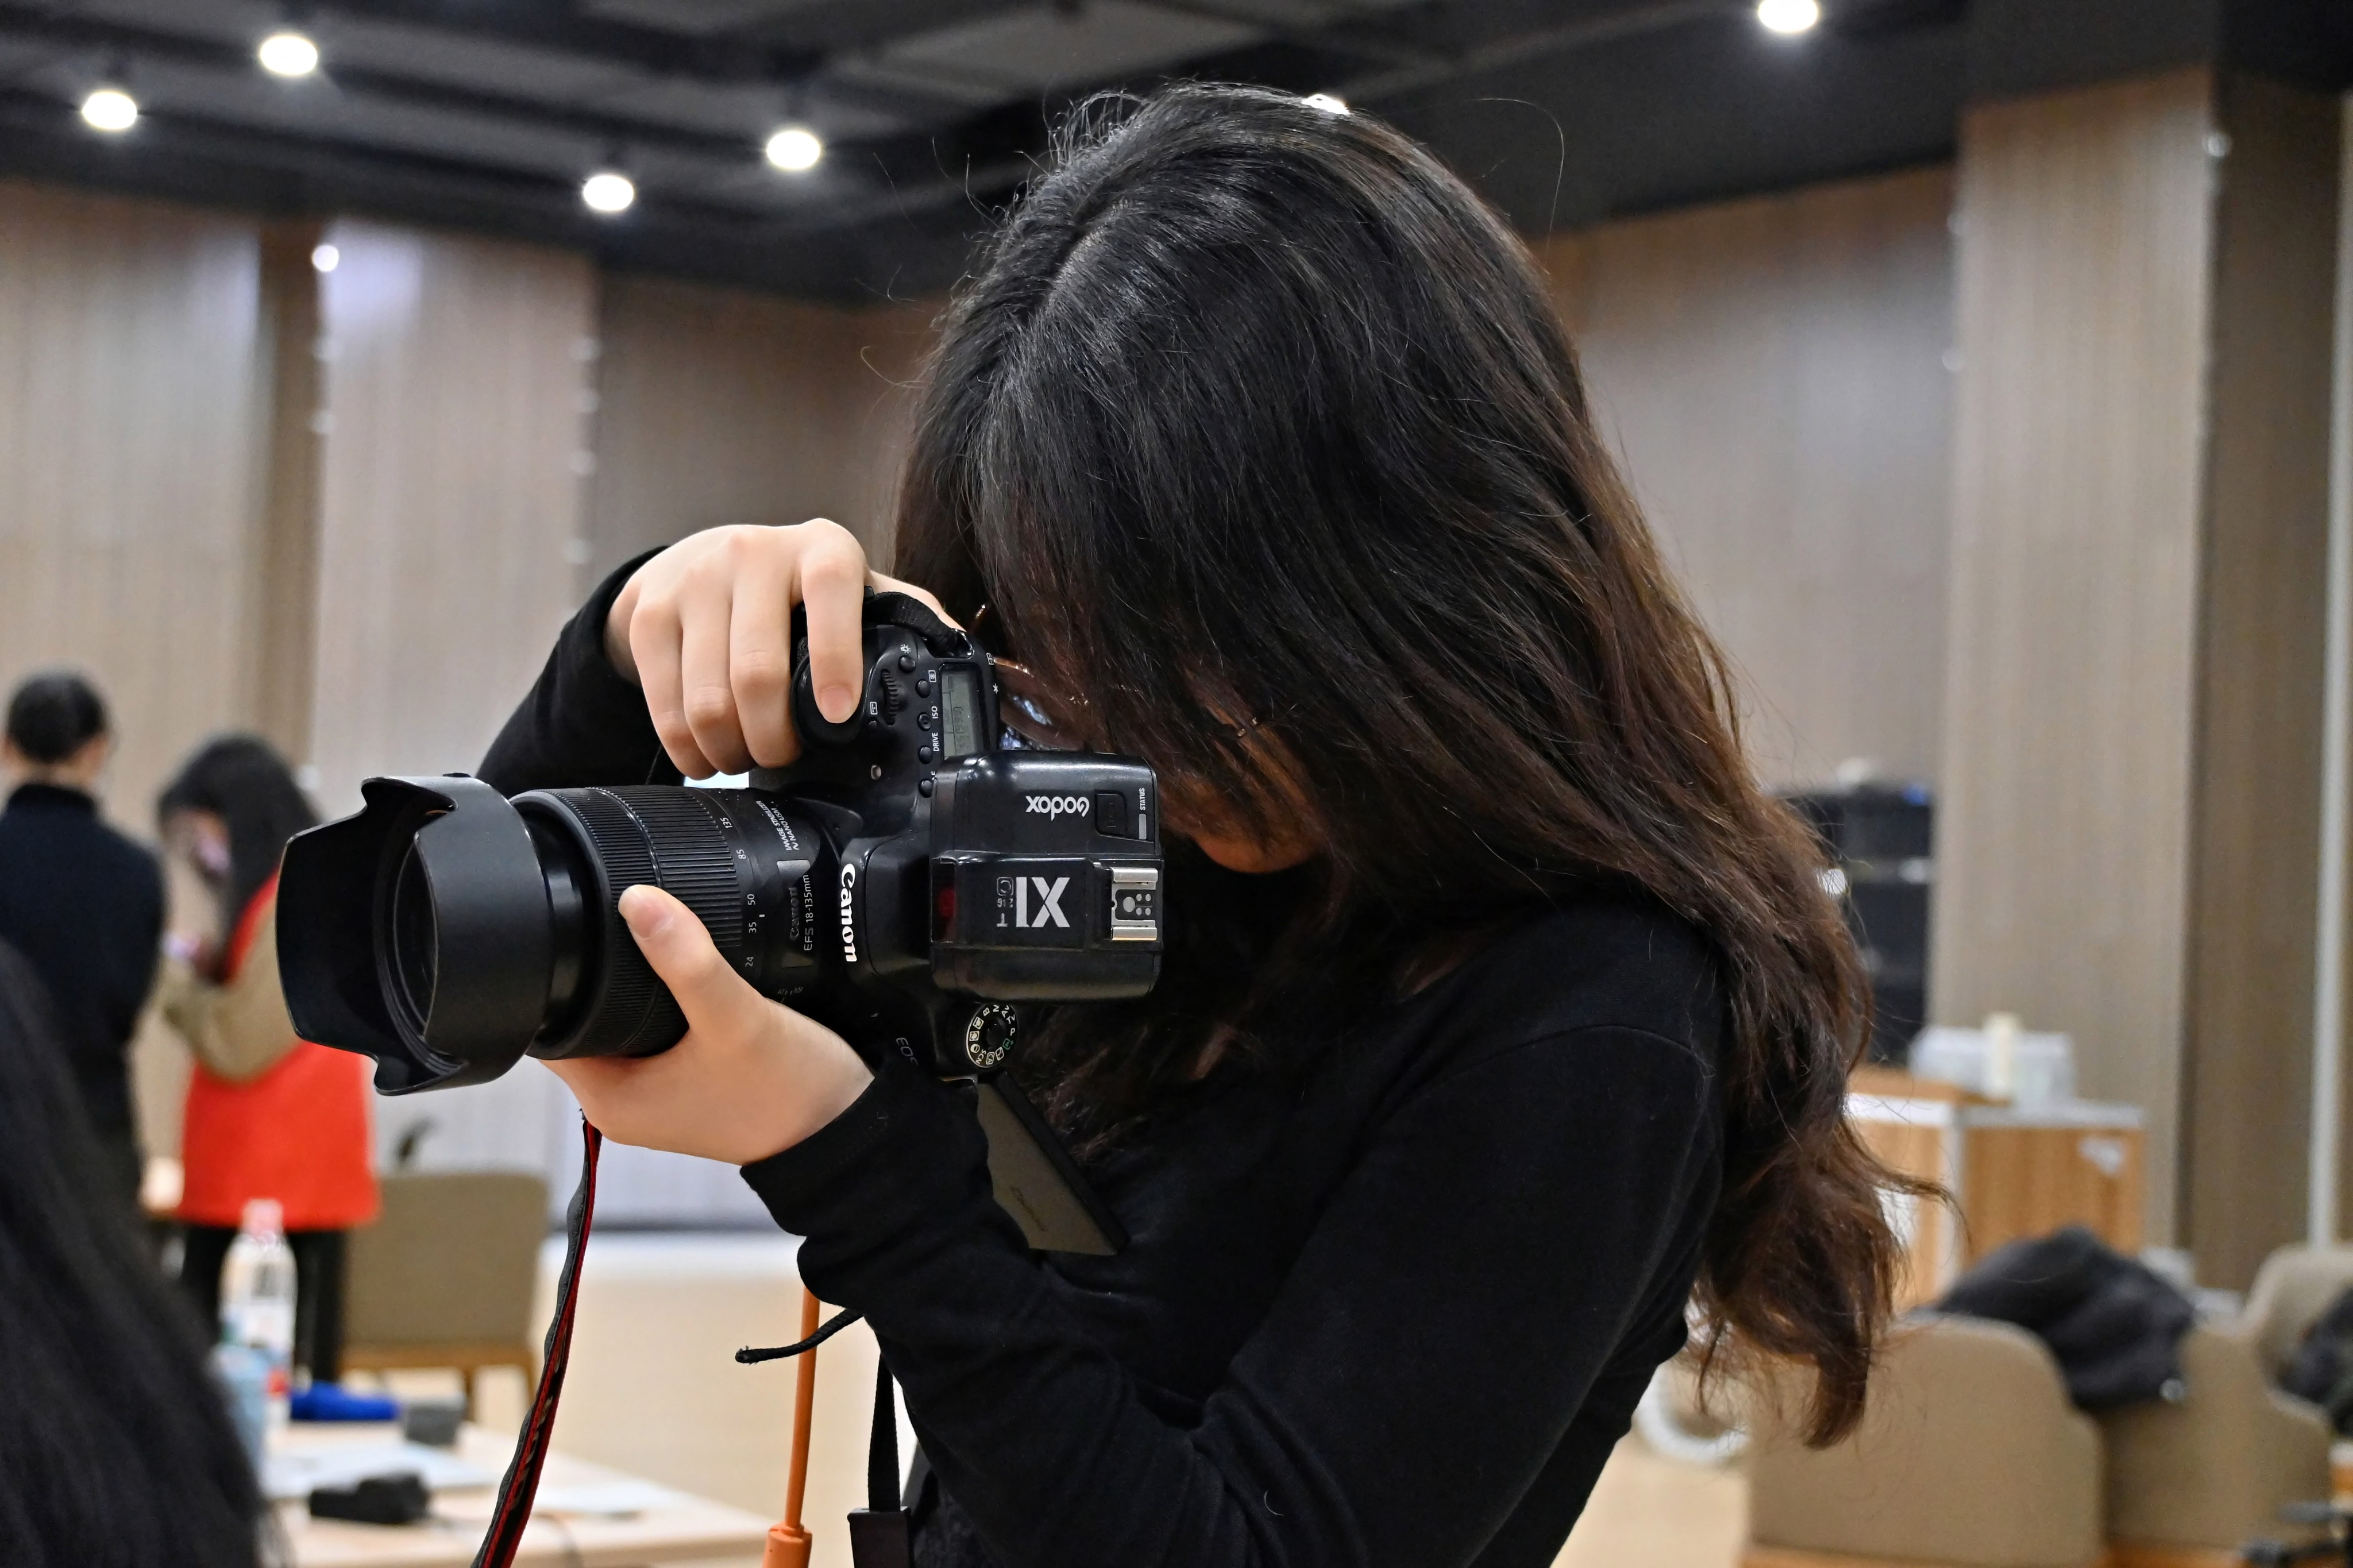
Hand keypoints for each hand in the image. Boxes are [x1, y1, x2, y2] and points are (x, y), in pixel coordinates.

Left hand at [543, 885, 872, 1165]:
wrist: (847, 1128)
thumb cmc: (788, 1091)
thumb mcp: (735, 1019)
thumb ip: (687, 961)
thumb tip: (638, 900)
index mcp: (610, 1100)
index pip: (545, 1026)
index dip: (554, 975)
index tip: (569, 926)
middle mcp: (625, 1102)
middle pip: (581, 1018)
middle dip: (598, 972)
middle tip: (616, 917)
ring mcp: (659, 1092)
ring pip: (622, 1020)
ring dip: (636, 984)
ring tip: (656, 940)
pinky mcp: (689, 1079)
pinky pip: (657, 1029)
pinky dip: (666, 1000)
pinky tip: (687, 971)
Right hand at [605, 521, 948, 778]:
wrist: (699, 561)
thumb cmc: (796, 591)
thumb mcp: (857, 592)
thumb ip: (910, 619)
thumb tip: (968, 664)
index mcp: (821, 549)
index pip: (831, 592)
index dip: (836, 658)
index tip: (838, 716)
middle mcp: (754, 553)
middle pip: (757, 670)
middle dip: (774, 738)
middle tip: (783, 758)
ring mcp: (695, 580)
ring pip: (707, 696)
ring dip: (728, 749)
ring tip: (744, 759)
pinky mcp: (649, 612)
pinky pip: (663, 701)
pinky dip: (686, 746)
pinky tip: (705, 755)